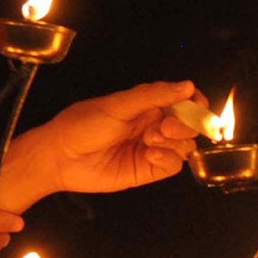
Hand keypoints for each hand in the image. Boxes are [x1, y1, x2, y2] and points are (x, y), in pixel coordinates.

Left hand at [20, 79, 206, 197]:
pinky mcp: (148, 170)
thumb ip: (154, 95)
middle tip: (167, 126)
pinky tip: (150, 154)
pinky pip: (173, 165)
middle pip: (190, 125)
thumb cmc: (83, 124)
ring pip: (185, 145)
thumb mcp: (118, 105)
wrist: (60, 157)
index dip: (196, 104)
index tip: (197, 106)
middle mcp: (154, 125)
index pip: (184, 101)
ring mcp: (153, 148)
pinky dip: (168, 158)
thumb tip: (187, 86)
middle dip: (186, 124)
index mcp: (148, 104)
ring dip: (175, 141)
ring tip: (150, 139)